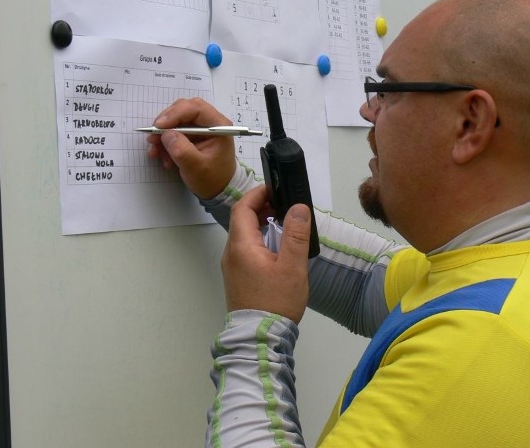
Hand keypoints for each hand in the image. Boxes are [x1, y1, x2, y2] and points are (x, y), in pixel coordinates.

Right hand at [146, 98, 237, 198]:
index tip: (158, 126)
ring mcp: (201, 128)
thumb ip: (181, 150)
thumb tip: (166, 134)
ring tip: (156, 153)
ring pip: (177, 121)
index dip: (174, 113)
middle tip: (153, 137)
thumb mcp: (196, 167)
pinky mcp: (192, 135)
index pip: (195, 108)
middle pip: (184, 110)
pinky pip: (175, 131)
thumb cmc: (212, 179)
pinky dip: (166, 142)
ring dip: (163, 135)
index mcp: (218, 125)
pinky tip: (163, 157)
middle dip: (166, 123)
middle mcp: (210, 122)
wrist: (219, 190)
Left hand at [221, 185, 310, 323]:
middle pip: (241, 220)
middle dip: (261, 207)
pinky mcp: (237, 278)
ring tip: (283, 223)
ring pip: (244, 235)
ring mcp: (232, 267)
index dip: (258, 194)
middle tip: (283, 204)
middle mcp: (231, 254)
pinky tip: (276, 247)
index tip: (275, 189)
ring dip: (261, 223)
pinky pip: (245, 249)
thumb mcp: (291, 267)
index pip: (242, 208)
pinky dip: (259, 239)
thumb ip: (295, 234)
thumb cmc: (275, 304)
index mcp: (241, 246)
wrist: (259, 340)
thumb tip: (298, 208)